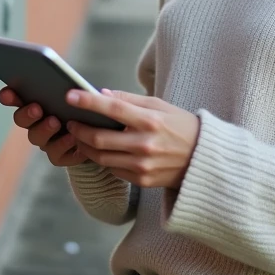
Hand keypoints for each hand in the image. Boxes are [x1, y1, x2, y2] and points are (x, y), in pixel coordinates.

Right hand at [0, 87, 86, 166]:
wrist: (100, 136)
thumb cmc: (87, 110)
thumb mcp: (81, 95)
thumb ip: (70, 88)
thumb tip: (66, 80)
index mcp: (36, 105)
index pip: (16, 99)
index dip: (8, 96)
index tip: (7, 93)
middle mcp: (36, 124)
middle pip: (21, 120)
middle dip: (26, 114)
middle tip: (36, 108)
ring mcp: (46, 141)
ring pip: (36, 137)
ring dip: (44, 129)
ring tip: (56, 122)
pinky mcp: (60, 156)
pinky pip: (56, 154)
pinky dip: (63, 145)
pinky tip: (72, 137)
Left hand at [65, 89, 199, 188]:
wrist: (204, 159)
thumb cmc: (181, 126)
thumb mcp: (160, 105)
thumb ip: (129, 99)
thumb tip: (100, 94)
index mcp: (151, 121)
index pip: (113, 108)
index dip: (88, 101)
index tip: (70, 95)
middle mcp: (145, 145)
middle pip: (99, 138)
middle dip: (79, 129)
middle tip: (71, 122)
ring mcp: (143, 166)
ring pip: (101, 157)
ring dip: (85, 147)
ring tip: (81, 137)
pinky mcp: (142, 180)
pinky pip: (113, 170)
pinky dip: (103, 159)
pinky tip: (101, 150)